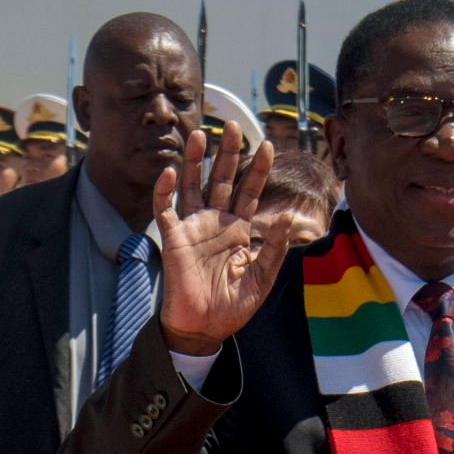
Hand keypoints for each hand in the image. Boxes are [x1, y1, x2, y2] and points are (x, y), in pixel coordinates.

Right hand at [151, 115, 298, 354]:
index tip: (268, 144)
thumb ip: (273, 248)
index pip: (249, 191)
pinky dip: (165, 190)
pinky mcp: (173, 238)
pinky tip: (170, 171)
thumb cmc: (232, 308)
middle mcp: (215, 222)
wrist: (203, 328)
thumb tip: (288, 219)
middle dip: (228, 152)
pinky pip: (165, 209)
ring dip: (196, 161)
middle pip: (221, 179)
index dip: (258, 168)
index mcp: (238, 229)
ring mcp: (193, 227)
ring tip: (200, 133)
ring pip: (193, 185)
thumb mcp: (262, 278)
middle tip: (232, 125)